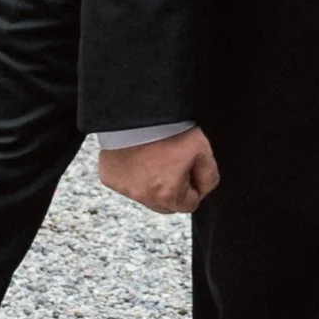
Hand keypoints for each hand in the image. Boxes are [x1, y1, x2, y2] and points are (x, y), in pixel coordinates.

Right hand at [99, 128, 218, 215]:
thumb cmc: (169, 130)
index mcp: (167, 195)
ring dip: (152, 183)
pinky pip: (125, 183)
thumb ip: (208, 176)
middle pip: (166, 205)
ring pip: (145, 195)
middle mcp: (143, 197)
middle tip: (172, 163)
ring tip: (154, 157)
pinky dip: (132, 174)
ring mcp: (123, 188)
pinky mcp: (109, 177)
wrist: (137, 112)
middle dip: (173, 189)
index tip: (188, 168)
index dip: (193, 186)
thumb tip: (202, 189)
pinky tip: (138, 156)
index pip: (189, 204)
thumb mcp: (202, 150)